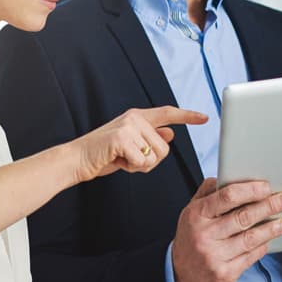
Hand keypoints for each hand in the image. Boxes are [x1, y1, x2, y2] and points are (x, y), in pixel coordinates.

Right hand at [73, 106, 207, 181]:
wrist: (76, 159)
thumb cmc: (104, 154)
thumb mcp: (131, 144)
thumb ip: (149, 137)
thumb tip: (170, 133)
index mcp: (138, 117)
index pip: (168, 113)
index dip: (187, 116)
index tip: (205, 117)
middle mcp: (135, 118)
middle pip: (164, 148)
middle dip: (150, 161)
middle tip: (128, 158)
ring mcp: (129, 126)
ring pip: (155, 156)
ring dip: (140, 165)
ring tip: (122, 159)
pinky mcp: (122, 138)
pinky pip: (142, 161)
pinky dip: (131, 167)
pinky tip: (116, 161)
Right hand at [172, 178, 281, 281]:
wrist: (180, 275)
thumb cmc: (191, 236)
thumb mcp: (191, 210)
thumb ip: (208, 191)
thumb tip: (228, 175)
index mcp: (197, 214)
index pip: (227, 197)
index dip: (250, 190)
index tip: (266, 187)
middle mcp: (205, 235)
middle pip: (244, 217)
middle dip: (268, 206)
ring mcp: (215, 256)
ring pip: (251, 239)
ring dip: (271, 229)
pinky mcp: (225, 274)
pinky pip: (250, 257)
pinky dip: (262, 247)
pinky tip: (269, 240)